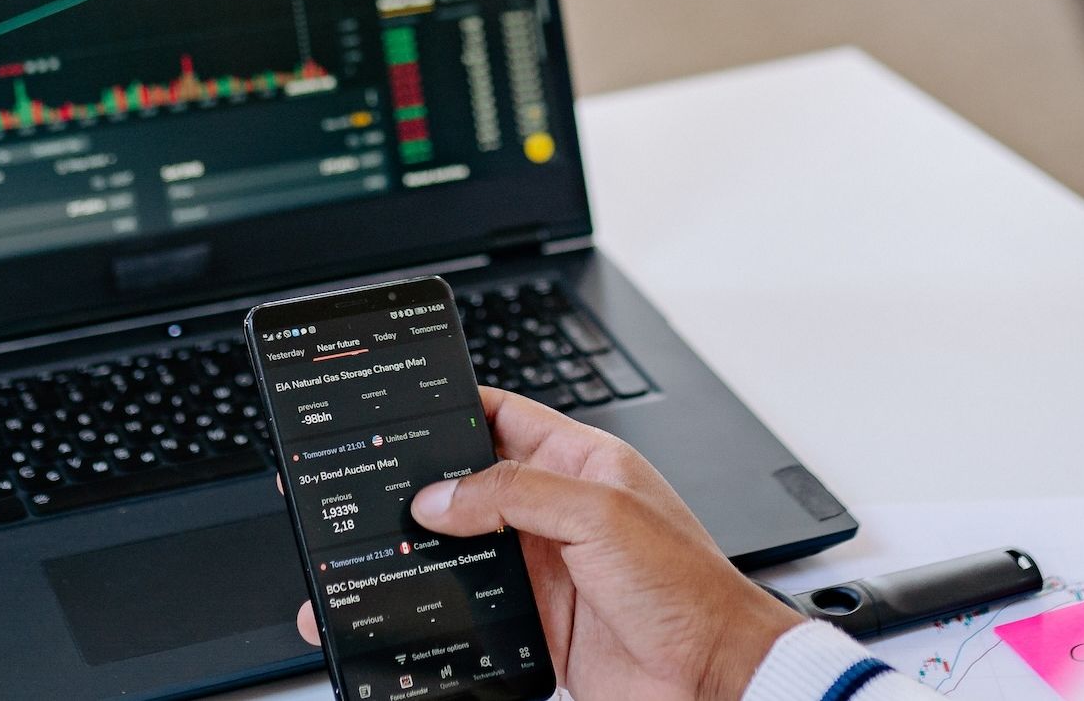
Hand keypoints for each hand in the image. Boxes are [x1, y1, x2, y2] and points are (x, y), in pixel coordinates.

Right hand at [294, 388, 802, 700]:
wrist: (711, 679)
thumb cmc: (686, 589)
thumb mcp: (599, 516)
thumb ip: (516, 495)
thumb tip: (442, 495)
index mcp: (584, 464)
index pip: (506, 418)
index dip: (457, 409)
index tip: (404, 409)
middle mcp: (562, 512)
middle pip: (476, 486)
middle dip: (426, 486)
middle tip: (372, 487)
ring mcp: (549, 569)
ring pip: (469, 549)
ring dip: (429, 551)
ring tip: (377, 548)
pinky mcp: (540, 623)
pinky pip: (479, 606)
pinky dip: (446, 605)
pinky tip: (416, 605)